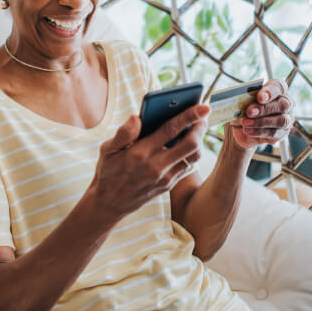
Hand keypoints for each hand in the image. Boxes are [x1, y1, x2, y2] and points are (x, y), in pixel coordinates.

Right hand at [90, 104, 208, 223]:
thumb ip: (123, 133)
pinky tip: (189, 142)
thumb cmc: (108, 171)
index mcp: (140, 153)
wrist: (109, 204)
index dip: (188, 116)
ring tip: (198, 125)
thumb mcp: (107, 149)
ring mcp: (165, 178)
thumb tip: (136, 117)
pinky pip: (188, 167)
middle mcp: (156, 166)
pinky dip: (192, 152)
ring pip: (193, 156)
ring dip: (200, 139)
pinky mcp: (168, 185)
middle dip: (201, 126)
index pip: (170, 130)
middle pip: (190, 144)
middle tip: (204, 113)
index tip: (203, 106)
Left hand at [230, 79, 293, 149]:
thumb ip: (242, 99)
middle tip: (249, 112)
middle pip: (282, 104)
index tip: (259, 97)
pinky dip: (259, 132)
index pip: (279, 87)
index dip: (270, 91)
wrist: (241, 127)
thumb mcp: (240, 101)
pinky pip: (274, 133)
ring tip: (245, 123)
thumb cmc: (244, 108)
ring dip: (261, 122)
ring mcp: (286, 119)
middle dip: (264, 109)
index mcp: (276, 89)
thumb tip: (239, 104)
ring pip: (280, 121)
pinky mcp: (282, 134)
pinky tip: (248, 131)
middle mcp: (285, 103)